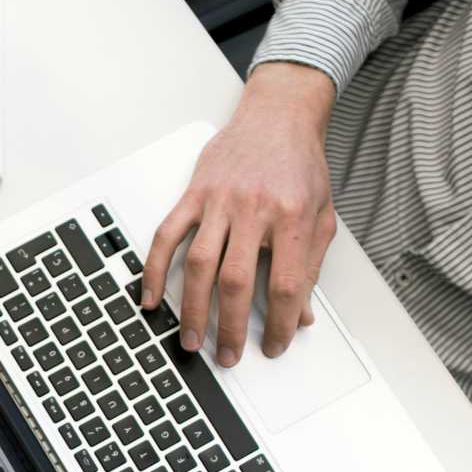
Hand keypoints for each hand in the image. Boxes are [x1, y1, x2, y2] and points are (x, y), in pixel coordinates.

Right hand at [143, 62, 338, 364]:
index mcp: (291, 216)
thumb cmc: (300, 165)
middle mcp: (253, 208)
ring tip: (191, 338)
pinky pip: (167, 235)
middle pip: (236, 280)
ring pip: (199, 264)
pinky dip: (154, 269)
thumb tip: (302, 314)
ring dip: (192, 308)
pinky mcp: (194, 194)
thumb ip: (310, 265)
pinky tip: (151, 297)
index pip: (285, 283)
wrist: (278, 115)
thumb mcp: (320, 215)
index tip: (276, 345)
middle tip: (228, 355)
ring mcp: (219, 201)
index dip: (281, 322)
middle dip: (231, 326)